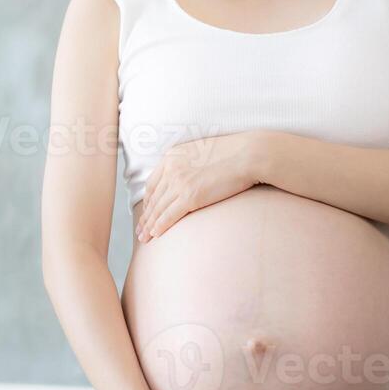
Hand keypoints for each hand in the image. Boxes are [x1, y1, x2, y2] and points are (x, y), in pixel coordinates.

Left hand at [136, 132, 264, 242]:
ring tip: (144, 237)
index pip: (153, 182)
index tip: (147, 211)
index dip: (148, 200)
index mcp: (173, 155)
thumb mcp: (203, 152)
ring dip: (149, 225)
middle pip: (153, 197)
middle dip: (146, 216)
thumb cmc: (234, 153)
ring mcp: (179, 182)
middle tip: (140, 229)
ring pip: (158, 208)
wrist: (248, 154)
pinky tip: (155, 234)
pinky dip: (159, 226)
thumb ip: (190, 163)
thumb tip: (189, 177)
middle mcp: (171, 168)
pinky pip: (168, 215)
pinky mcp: (190, 196)